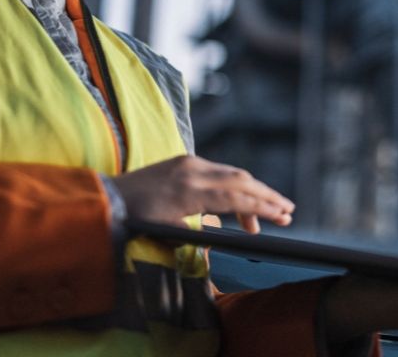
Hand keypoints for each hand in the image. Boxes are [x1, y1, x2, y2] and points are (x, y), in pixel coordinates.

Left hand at [111, 155, 293, 232]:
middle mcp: (193, 171)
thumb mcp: (167, 234)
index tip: (283, 216)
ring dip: (251, 194)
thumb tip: (222, 237)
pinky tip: (238, 208)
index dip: (262, 207)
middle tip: (288, 212)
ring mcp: (190, 162)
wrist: (110, 196)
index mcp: (189, 191)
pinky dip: (234, 188)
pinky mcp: (186, 161)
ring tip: (263, 219)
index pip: (236, 196)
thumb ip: (198, 235)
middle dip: (267, 196)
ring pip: (232, 174)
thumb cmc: (136, 220)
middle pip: (241, 180)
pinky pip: (219, 172)